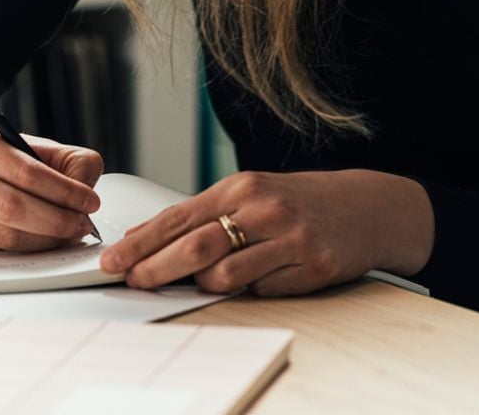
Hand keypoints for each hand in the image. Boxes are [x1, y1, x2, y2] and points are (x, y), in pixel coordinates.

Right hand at [0, 111, 103, 251]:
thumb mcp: (23, 143)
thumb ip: (62, 160)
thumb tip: (86, 188)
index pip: (26, 172)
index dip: (64, 191)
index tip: (90, 202)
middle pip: (12, 207)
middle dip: (56, 221)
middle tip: (81, 225)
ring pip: (3, 235)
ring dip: (43, 239)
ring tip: (67, 233)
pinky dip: (25, 247)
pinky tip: (41, 239)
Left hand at [98, 169, 432, 296]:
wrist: (366, 207)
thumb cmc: (298, 202)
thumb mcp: (248, 195)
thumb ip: (201, 215)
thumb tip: (143, 237)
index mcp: (242, 187)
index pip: (179, 217)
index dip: (140, 242)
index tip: (112, 260)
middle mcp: (265, 208)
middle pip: (196, 246)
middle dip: (156, 268)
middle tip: (132, 281)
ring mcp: (291, 237)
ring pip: (226, 274)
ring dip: (205, 284)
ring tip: (203, 281)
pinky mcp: (314, 265)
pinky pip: (264, 290)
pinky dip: (251, 291)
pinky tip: (258, 279)